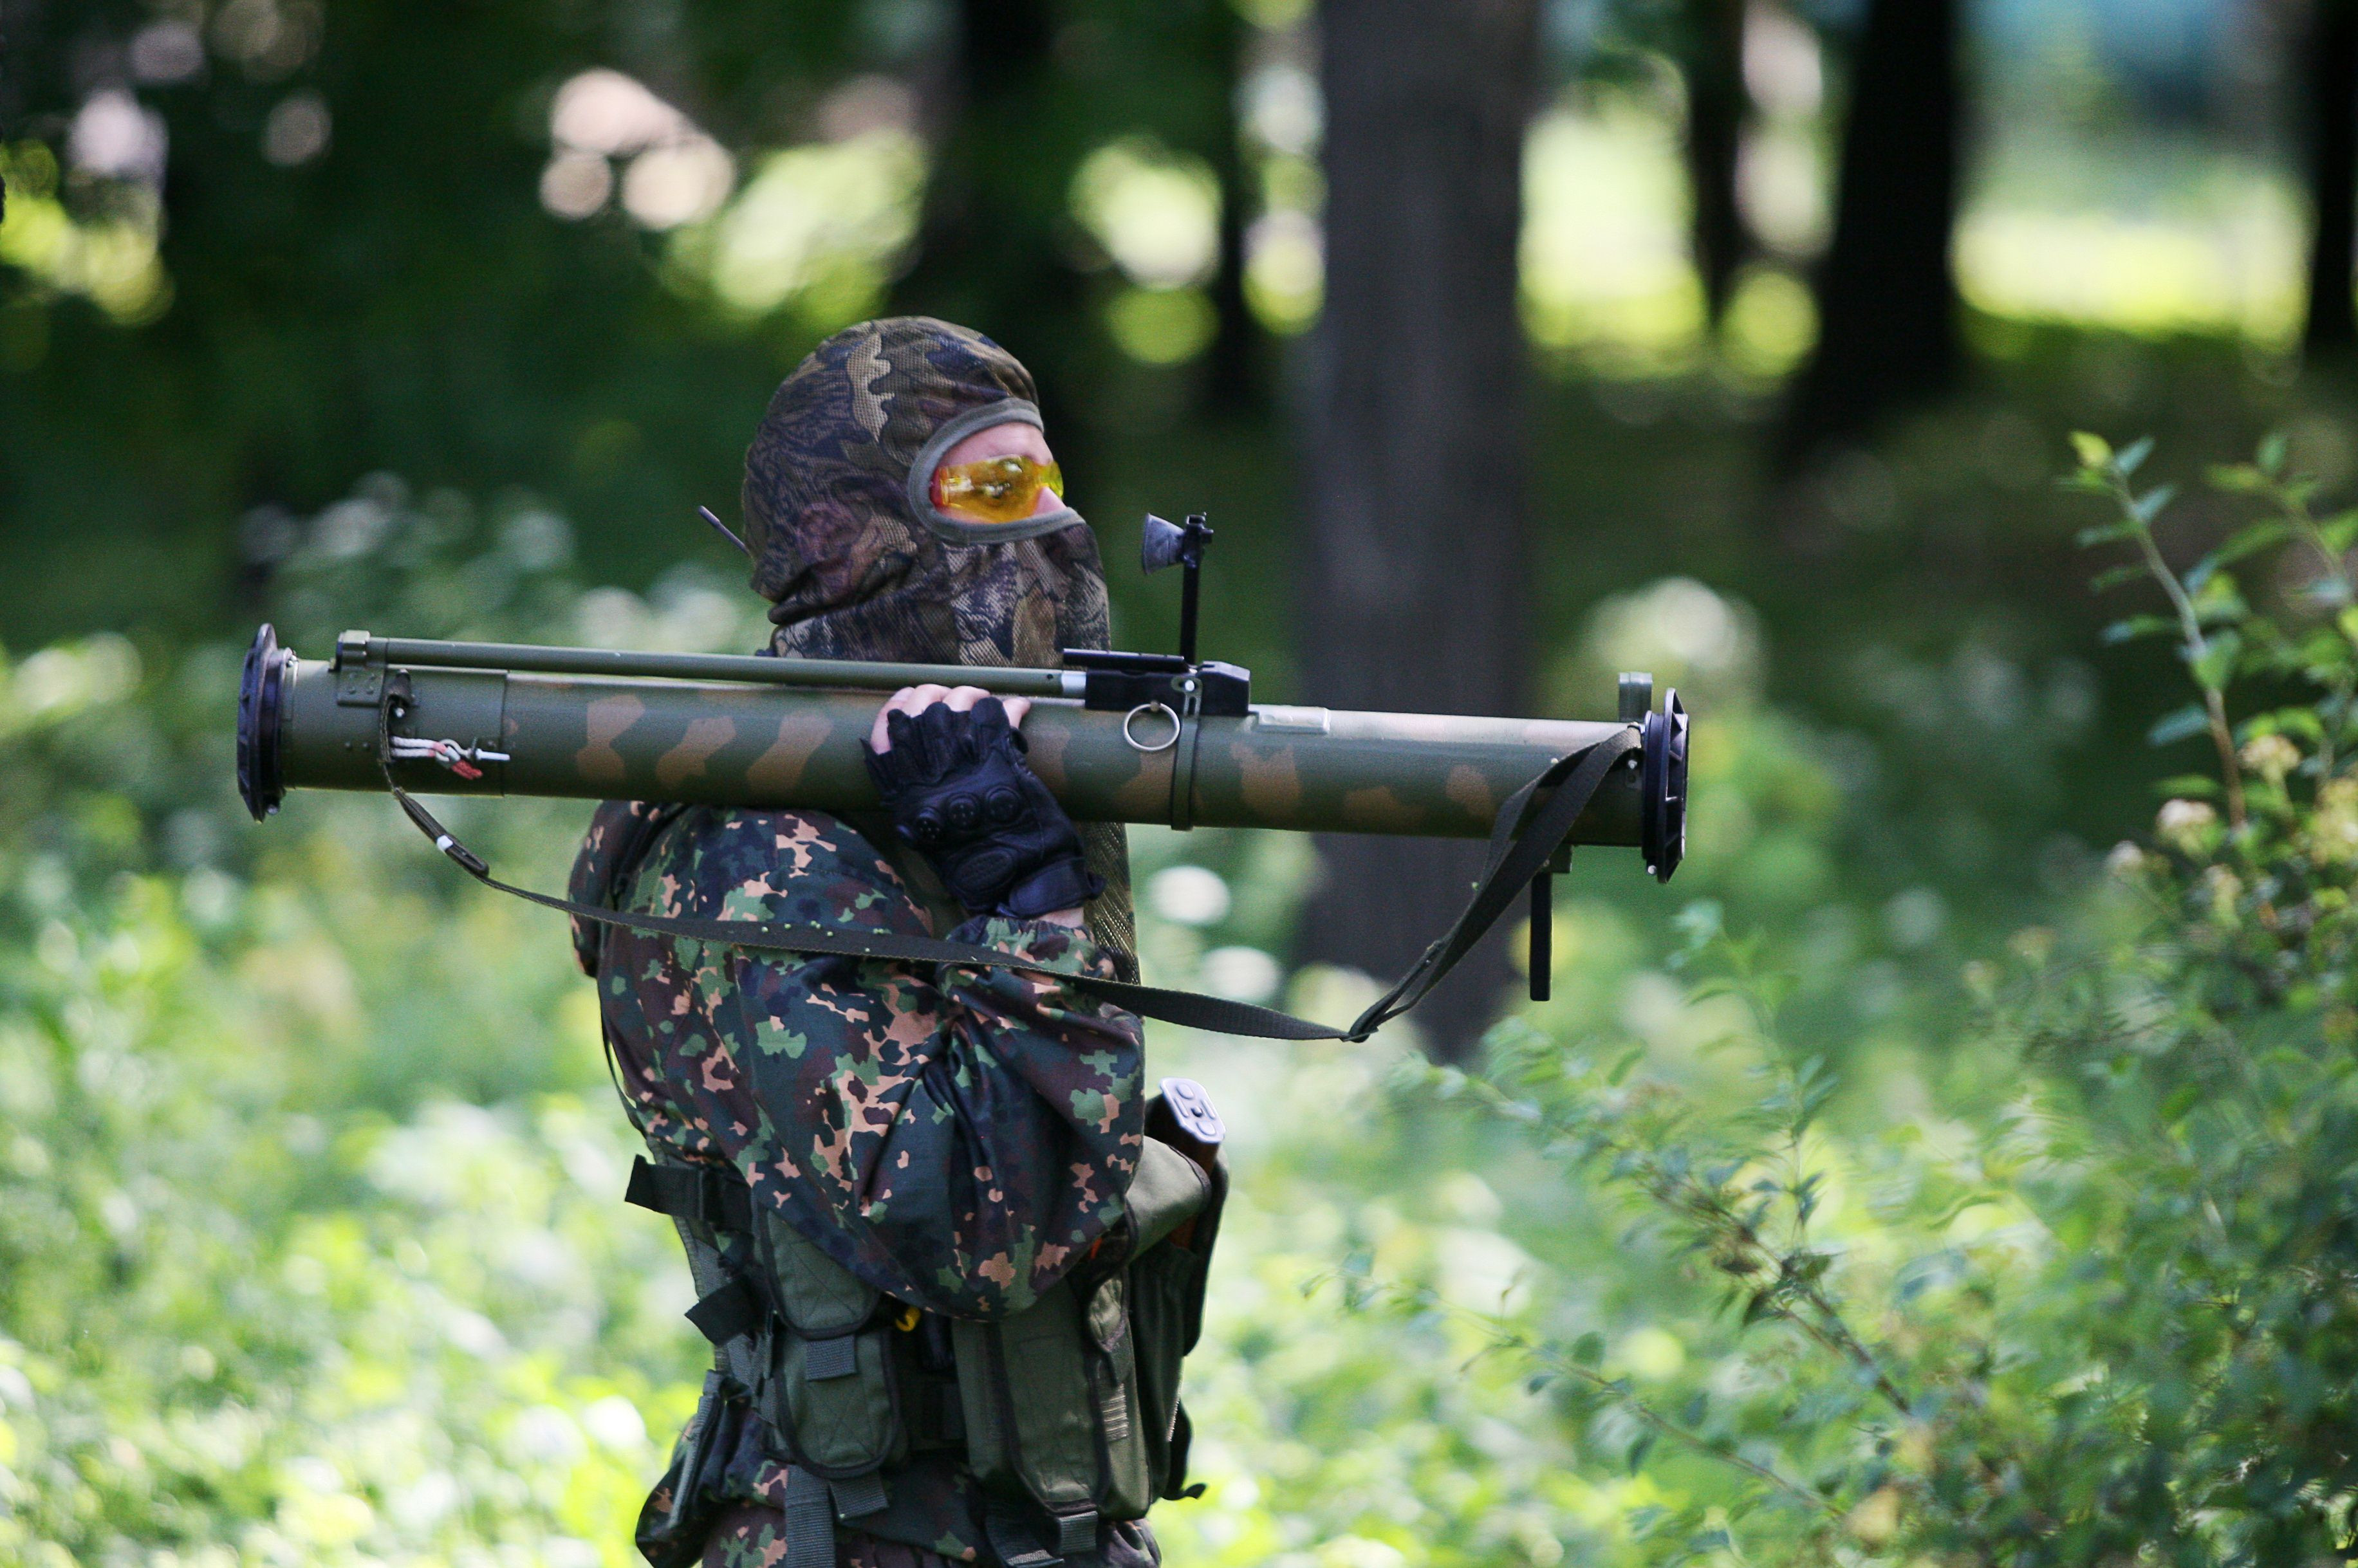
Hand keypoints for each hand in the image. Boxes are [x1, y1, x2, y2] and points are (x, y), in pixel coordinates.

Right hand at [864, 688, 1093, 924]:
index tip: (913, 698)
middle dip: (936, 692)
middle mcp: (927, 771)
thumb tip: (898, 752)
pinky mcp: (1001, 760)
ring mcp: (963, 761)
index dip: (899, 704)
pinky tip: (1019, 709)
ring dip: (973, 694)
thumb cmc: (967, 861)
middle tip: (956, 701)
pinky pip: (1001, 716)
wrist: (1012, 882)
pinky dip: (1012, 707)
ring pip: (959, 700)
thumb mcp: (922, 830)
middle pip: (921, 704)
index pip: (886, 727)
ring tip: (986, 704)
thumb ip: (908, 793)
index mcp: (904, 789)